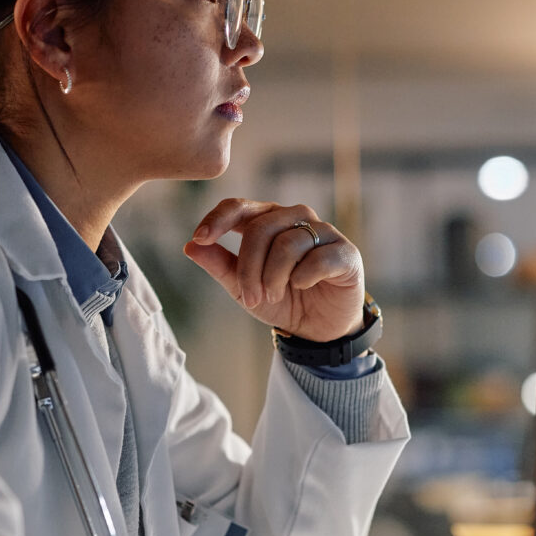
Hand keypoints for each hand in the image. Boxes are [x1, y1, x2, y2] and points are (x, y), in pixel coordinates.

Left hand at [183, 198, 364, 341]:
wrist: (318, 328)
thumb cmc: (281, 299)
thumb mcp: (242, 287)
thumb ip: (219, 264)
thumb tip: (190, 246)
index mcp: (266, 220)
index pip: (238, 207)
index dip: (217, 219)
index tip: (200, 239)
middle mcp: (294, 218)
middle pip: (261, 229)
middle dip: (249, 268)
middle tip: (251, 297)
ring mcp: (322, 231)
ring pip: (288, 244)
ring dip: (274, 277)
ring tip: (274, 296)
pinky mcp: (345, 251)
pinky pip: (318, 258)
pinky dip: (303, 277)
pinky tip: (303, 287)